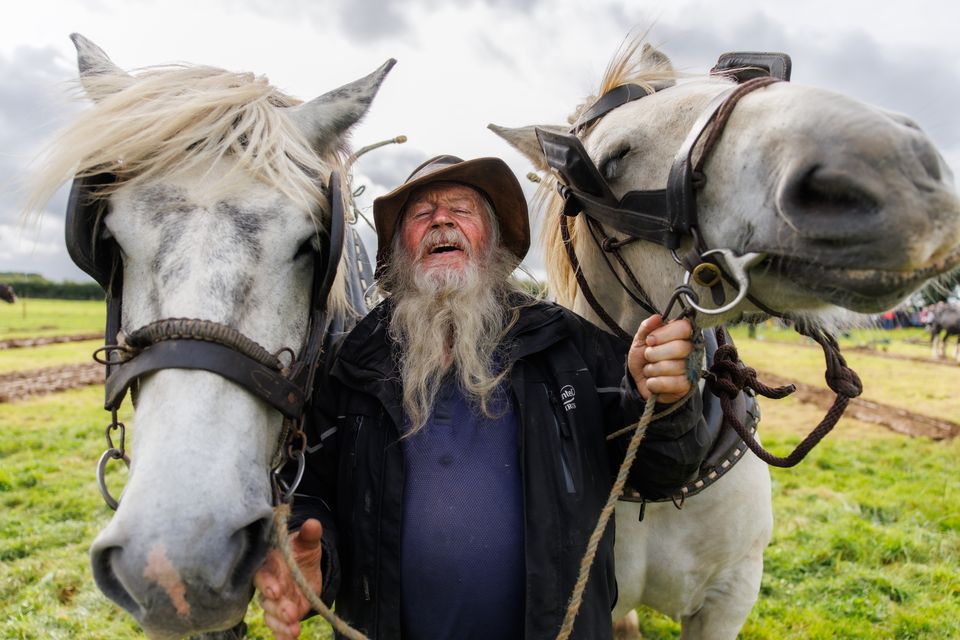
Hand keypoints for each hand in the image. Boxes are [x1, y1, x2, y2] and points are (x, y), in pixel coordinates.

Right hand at [254, 518, 323, 639]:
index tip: (276, 591)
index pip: (263, 575)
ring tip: (294, 631)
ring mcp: (274, 603)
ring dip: (281, 625)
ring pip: (272, 616)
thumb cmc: (301, 551)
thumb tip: (313, 524)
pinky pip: (279, 628)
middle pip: (268, 600)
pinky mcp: (282, 615)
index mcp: (270, 566)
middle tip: (291, 614)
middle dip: (279, 608)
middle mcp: (268, 586)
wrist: (305, 567)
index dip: (268, 584)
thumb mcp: (308, 542)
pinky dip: (283, 636)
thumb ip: (309, 535)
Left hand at [627, 314, 693, 403]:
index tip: (650, 340)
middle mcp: (691, 350)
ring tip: (650, 370)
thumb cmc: (644, 359)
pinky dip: (655, 383)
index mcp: (682, 335)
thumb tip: (656, 317)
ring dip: (653, 369)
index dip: (665, 333)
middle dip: (655, 353)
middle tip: (648, 356)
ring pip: (674, 366)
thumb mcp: (640, 340)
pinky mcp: (686, 386)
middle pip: (680, 348)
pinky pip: (671, 383)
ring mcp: (691, 369)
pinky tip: (653, 381)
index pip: (684, 327)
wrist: (640, 381)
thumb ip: (646, 328)